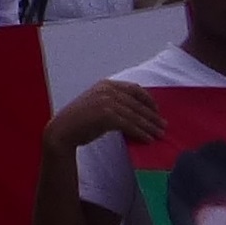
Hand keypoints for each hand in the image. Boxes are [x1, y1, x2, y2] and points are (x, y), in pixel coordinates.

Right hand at [47, 77, 165, 151]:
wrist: (62, 131)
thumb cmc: (80, 121)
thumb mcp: (98, 105)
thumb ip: (114, 103)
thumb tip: (135, 113)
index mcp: (106, 84)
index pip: (134, 89)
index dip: (148, 99)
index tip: (157, 110)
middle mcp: (107, 90)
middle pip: (137, 103)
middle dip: (152, 115)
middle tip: (164, 125)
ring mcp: (107, 102)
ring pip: (135, 115)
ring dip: (150, 126)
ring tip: (160, 134)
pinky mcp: (106, 115)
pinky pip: (130, 125)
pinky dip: (141, 133)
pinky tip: (148, 139)